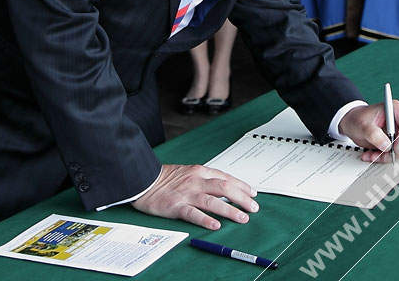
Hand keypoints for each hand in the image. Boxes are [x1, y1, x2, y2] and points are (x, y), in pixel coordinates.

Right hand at [131, 163, 258, 229]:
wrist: (143, 180)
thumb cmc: (166, 178)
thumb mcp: (188, 172)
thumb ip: (205, 179)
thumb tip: (225, 188)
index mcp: (199, 171)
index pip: (226, 177)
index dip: (242, 185)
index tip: (253, 193)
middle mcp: (195, 181)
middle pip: (224, 187)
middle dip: (242, 197)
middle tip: (254, 208)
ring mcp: (186, 194)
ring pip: (212, 201)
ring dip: (230, 210)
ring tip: (242, 218)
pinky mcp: (176, 206)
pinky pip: (193, 214)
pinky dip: (205, 220)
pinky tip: (215, 226)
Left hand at [339, 102, 398, 162]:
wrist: (351, 124)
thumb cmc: (357, 118)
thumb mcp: (361, 124)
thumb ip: (373, 133)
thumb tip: (386, 145)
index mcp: (394, 109)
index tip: (395, 148)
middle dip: (395, 151)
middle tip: (382, 155)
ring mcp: (398, 132)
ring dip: (387, 156)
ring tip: (372, 155)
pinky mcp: (394, 142)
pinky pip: (394, 154)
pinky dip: (383, 157)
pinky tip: (372, 155)